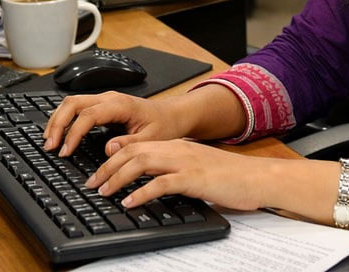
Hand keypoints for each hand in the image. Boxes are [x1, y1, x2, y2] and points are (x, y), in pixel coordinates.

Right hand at [42, 91, 189, 156]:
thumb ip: (131, 145)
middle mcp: (109, 98)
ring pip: (71, 102)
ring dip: (57, 120)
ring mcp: (104, 100)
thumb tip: (108, 149)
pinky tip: (59, 133)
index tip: (66, 151)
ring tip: (49, 141)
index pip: (88, 114)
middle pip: (73, 103)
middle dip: (57, 123)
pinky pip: (77, 107)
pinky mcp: (102, 106)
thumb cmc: (164, 125)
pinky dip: (64, 119)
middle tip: (50, 146)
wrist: (173, 115)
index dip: (73, 133)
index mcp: (121, 105)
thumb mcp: (153, 139)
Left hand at [87, 139, 272, 210]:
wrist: (257, 178)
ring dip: (117, 177)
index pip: (136, 146)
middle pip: (132, 152)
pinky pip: (160, 184)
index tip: (98, 172)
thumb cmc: (229, 176)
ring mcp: (184, 162)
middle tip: (92, 183)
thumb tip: (150, 179)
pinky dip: (141, 193)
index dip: (113, 158)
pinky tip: (129, 202)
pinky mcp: (192, 178)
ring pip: (141, 163)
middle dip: (107, 167)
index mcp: (176, 146)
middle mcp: (177, 150)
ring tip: (103, 191)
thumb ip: (173, 169)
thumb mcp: (195, 168)